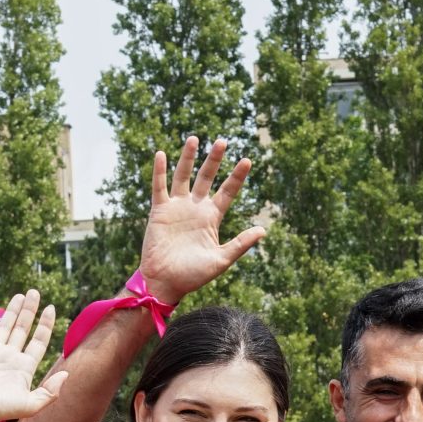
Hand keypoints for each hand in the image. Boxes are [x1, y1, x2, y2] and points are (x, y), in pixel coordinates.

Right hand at [0, 289, 66, 421]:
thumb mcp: (30, 404)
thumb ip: (49, 391)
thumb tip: (67, 374)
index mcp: (24, 367)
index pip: (39, 341)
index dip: (46, 325)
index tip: (51, 308)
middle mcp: (10, 357)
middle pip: (23, 329)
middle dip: (30, 311)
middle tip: (34, 292)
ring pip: (4, 326)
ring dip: (12, 310)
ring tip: (20, 295)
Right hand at [137, 137, 267, 305]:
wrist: (165, 283)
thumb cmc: (193, 276)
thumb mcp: (221, 260)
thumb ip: (240, 244)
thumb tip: (263, 230)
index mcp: (212, 218)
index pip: (227, 192)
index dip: (237, 177)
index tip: (247, 160)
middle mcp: (195, 209)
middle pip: (207, 178)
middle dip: (214, 160)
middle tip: (223, 141)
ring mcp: (177, 208)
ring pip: (183, 176)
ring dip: (189, 158)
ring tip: (195, 139)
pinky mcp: (160, 211)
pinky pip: (159, 187)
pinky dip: (160, 171)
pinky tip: (162, 154)